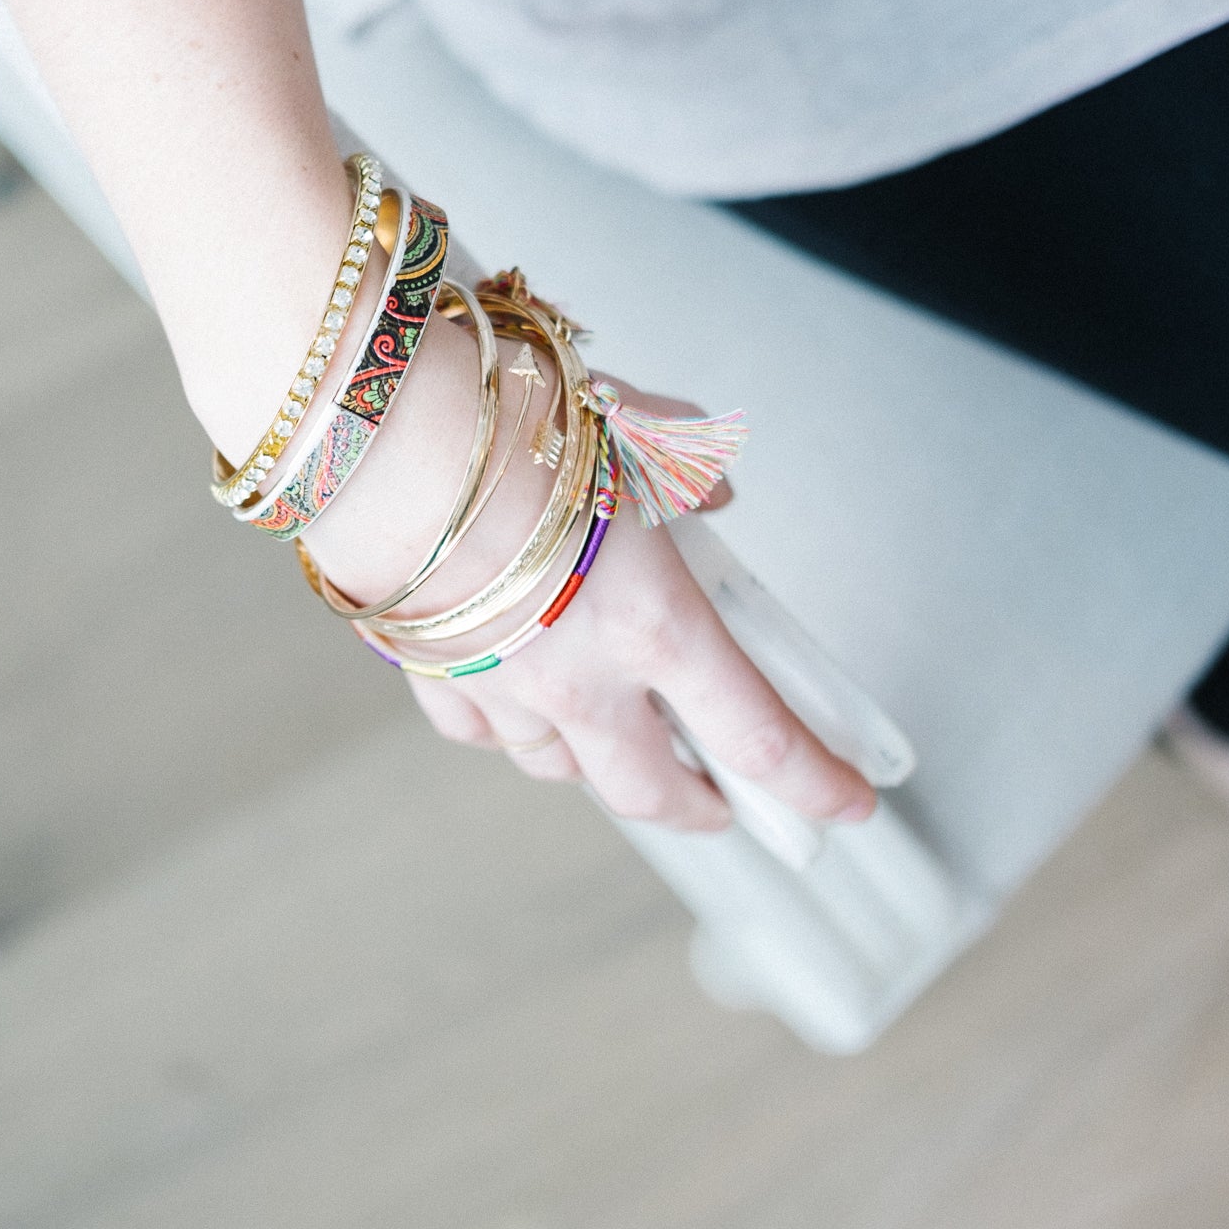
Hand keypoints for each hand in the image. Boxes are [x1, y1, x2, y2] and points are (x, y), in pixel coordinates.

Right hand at [302, 326, 877, 832]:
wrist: (380, 429)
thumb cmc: (508, 423)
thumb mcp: (633, 429)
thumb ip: (686, 465)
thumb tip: (711, 485)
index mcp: (655, 626)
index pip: (760, 738)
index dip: (816, 785)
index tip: (847, 806)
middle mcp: (581, 679)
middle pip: (654, 792)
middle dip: (697, 806)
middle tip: (719, 799)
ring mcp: (501, 688)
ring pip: (563, 768)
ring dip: (600, 760)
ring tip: (617, 731)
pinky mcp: (431, 676)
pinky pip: (481, 730)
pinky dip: (510, 726)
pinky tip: (518, 694)